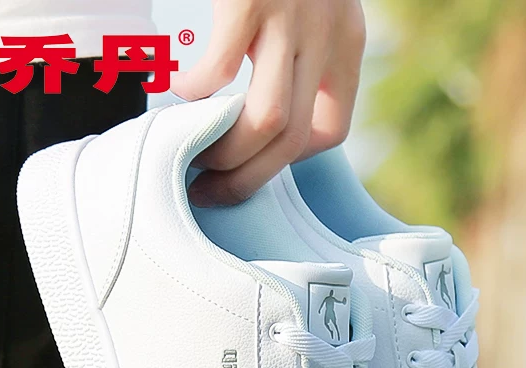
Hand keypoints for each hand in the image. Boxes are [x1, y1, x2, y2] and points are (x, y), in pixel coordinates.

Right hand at [172, 0, 365, 206]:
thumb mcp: (313, 3)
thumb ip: (300, 48)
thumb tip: (258, 105)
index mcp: (345, 39)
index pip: (332, 132)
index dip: (290, 160)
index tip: (255, 160)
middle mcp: (326, 32)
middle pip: (294, 141)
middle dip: (246, 179)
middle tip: (208, 191)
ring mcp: (290, 16)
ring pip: (267, 121)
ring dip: (225, 153)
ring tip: (194, 153)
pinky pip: (220, 70)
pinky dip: (195, 91)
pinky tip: (181, 88)